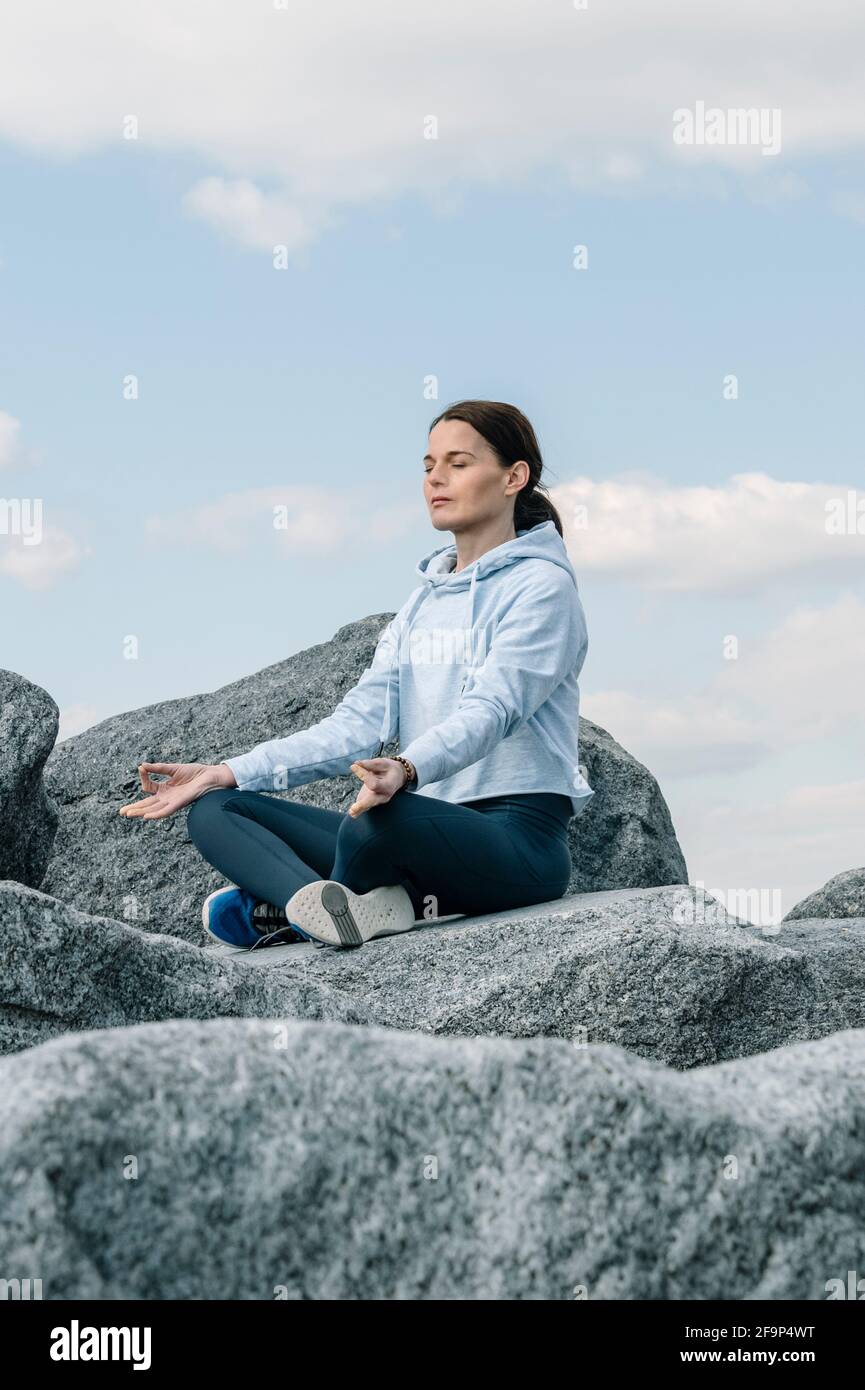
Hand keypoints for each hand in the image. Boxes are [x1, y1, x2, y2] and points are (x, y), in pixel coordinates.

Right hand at [118, 761, 236, 820]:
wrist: (212, 776)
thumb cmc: (196, 773)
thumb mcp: (173, 768)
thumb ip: (158, 768)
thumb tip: (141, 765)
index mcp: (166, 789)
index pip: (148, 787)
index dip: (143, 778)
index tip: (142, 768)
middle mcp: (168, 797)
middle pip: (148, 804)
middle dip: (134, 808)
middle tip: (121, 812)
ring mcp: (174, 801)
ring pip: (154, 809)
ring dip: (141, 812)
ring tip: (129, 814)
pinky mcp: (181, 802)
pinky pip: (167, 810)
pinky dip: (156, 813)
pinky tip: (147, 816)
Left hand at [347, 758, 406, 817]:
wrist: (397, 777)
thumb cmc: (389, 769)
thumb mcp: (383, 763)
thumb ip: (370, 764)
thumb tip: (356, 764)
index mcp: (389, 785)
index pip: (374, 783)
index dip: (363, 775)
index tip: (354, 767)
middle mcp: (384, 795)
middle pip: (373, 801)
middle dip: (363, 805)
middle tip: (353, 809)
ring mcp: (378, 800)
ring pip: (368, 806)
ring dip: (360, 809)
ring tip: (352, 812)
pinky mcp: (371, 801)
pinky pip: (365, 807)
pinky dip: (359, 811)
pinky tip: (352, 814)